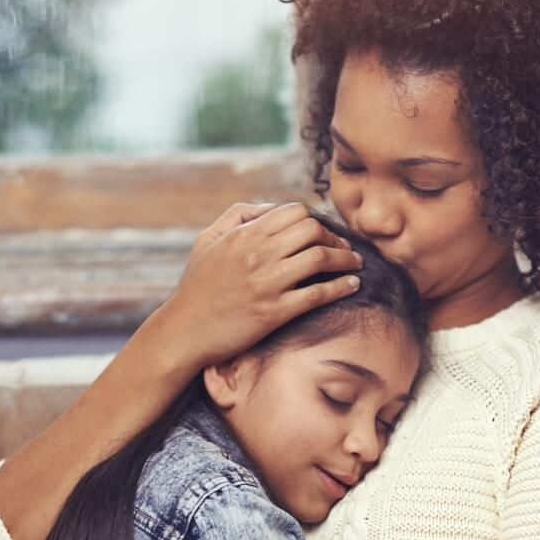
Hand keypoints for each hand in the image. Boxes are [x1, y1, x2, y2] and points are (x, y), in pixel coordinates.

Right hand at [152, 202, 364, 368]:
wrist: (183, 331)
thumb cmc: (196, 287)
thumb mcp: (207, 241)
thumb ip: (237, 216)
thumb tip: (270, 207)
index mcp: (244, 235)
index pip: (295, 212)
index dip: (316, 220)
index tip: (324, 234)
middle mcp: (257, 254)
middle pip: (312, 231)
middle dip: (334, 239)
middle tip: (344, 250)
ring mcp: (266, 284)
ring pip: (320, 259)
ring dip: (345, 260)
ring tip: (355, 265)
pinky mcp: (273, 312)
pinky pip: (317, 294)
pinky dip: (340, 287)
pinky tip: (352, 286)